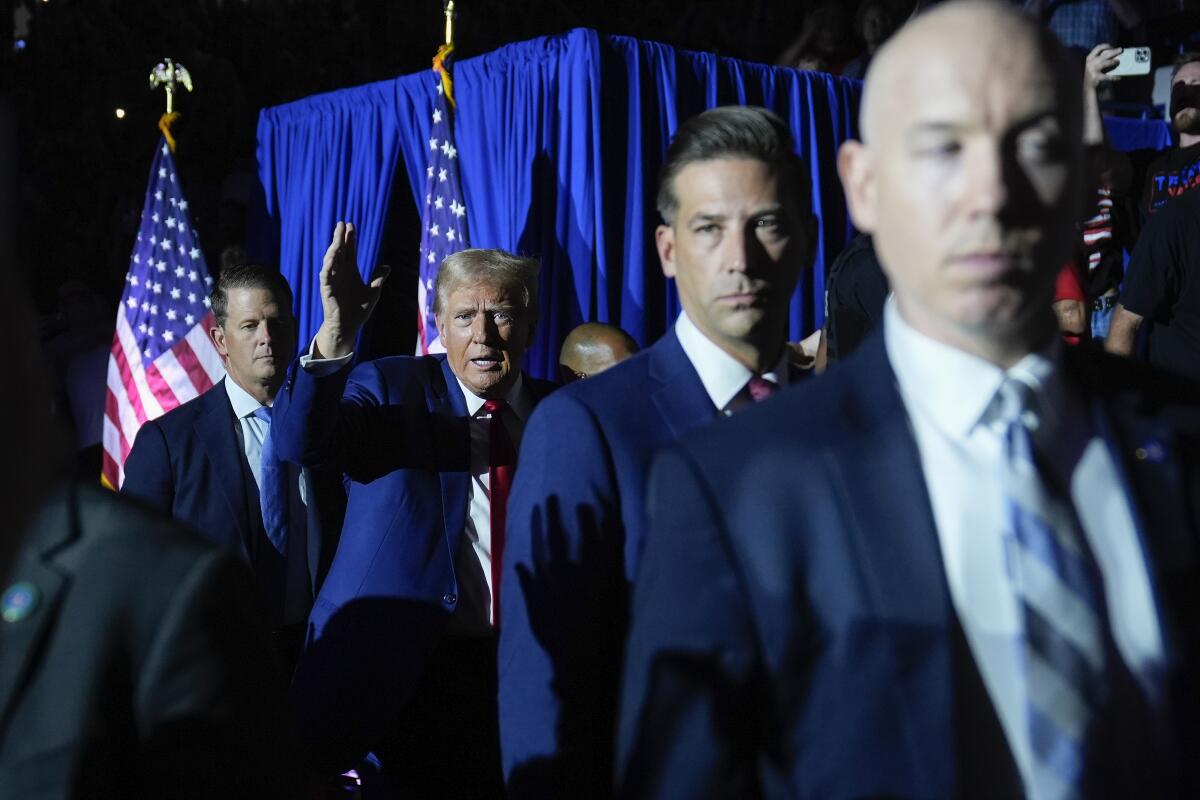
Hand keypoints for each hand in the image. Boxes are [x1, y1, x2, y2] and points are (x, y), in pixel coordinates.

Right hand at [314, 221, 389, 358]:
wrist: (349, 326)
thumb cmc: (358, 310)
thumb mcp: (373, 291)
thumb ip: (378, 278)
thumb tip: (387, 266)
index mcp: (350, 271)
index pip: (349, 251)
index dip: (350, 238)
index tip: (351, 225)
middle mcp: (340, 273)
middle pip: (339, 251)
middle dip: (340, 238)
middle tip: (342, 223)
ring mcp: (332, 280)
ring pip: (331, 260)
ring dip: (333, 248)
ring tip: (338, 236)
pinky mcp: (327, 289)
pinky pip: (325, 274)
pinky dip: (328, 265)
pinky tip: (332, 255)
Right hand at [1085, 44, 1121, 87]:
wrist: (1086, 87)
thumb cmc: (1092, 74)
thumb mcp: (1094, 64)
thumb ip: (1100, 59)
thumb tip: (1114, 54)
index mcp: (1089, 58)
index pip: (1098, 48)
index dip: (1106, 46)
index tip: (1112, 46)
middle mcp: (1090, 63)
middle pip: (1105, 55)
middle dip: (1114, 51)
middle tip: (1120, 50)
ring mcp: (1092, 70)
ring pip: (1106, 63)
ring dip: (1113, 62)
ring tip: (1118, 62)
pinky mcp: (1095, 77)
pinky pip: (1107, 76)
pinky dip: (1114, 77)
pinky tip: (1118, 77)